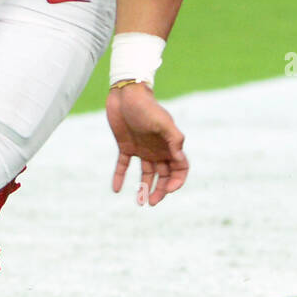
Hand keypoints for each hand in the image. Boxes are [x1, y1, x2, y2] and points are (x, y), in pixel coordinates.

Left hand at [106, 83, 187, 205]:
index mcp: (169, 145)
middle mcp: (158, 150)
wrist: (126, 93)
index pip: (180, 169)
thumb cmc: (147, 106)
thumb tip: (179, 158)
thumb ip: (173, 139)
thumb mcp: (162, 122)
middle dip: (160, 190)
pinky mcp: (126, 146)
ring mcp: (142, 149)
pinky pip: (123, 165)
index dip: (177, 181)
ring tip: (140, 202)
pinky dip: (120, 177)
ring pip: (146, 174)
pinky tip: (116, 189)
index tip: (168, 190)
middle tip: (151, 202)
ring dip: (144, 188)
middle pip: (164, 175)